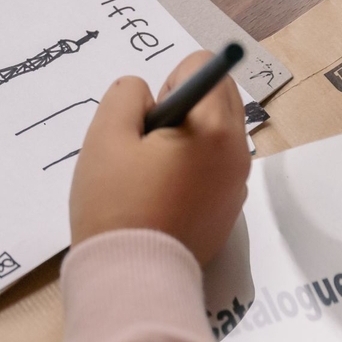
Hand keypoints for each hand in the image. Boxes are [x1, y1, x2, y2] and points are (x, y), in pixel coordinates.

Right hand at [69, 52, 250, 264]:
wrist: (131, 275)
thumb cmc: (115, 204)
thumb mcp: (104, 137)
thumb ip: (124, 96)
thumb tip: (145, 94)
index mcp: (213, 128)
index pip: (202, 66)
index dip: (166, 83)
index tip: (147, 122)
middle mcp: (237, 153)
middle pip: (218, 97)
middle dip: (182, 107)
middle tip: (147, 144)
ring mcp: (236, 185)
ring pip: (216, 133)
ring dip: (186, 139)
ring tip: (149, 175)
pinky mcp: (228, 210)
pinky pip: (214, 168)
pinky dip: (191, 169)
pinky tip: (160, 198)